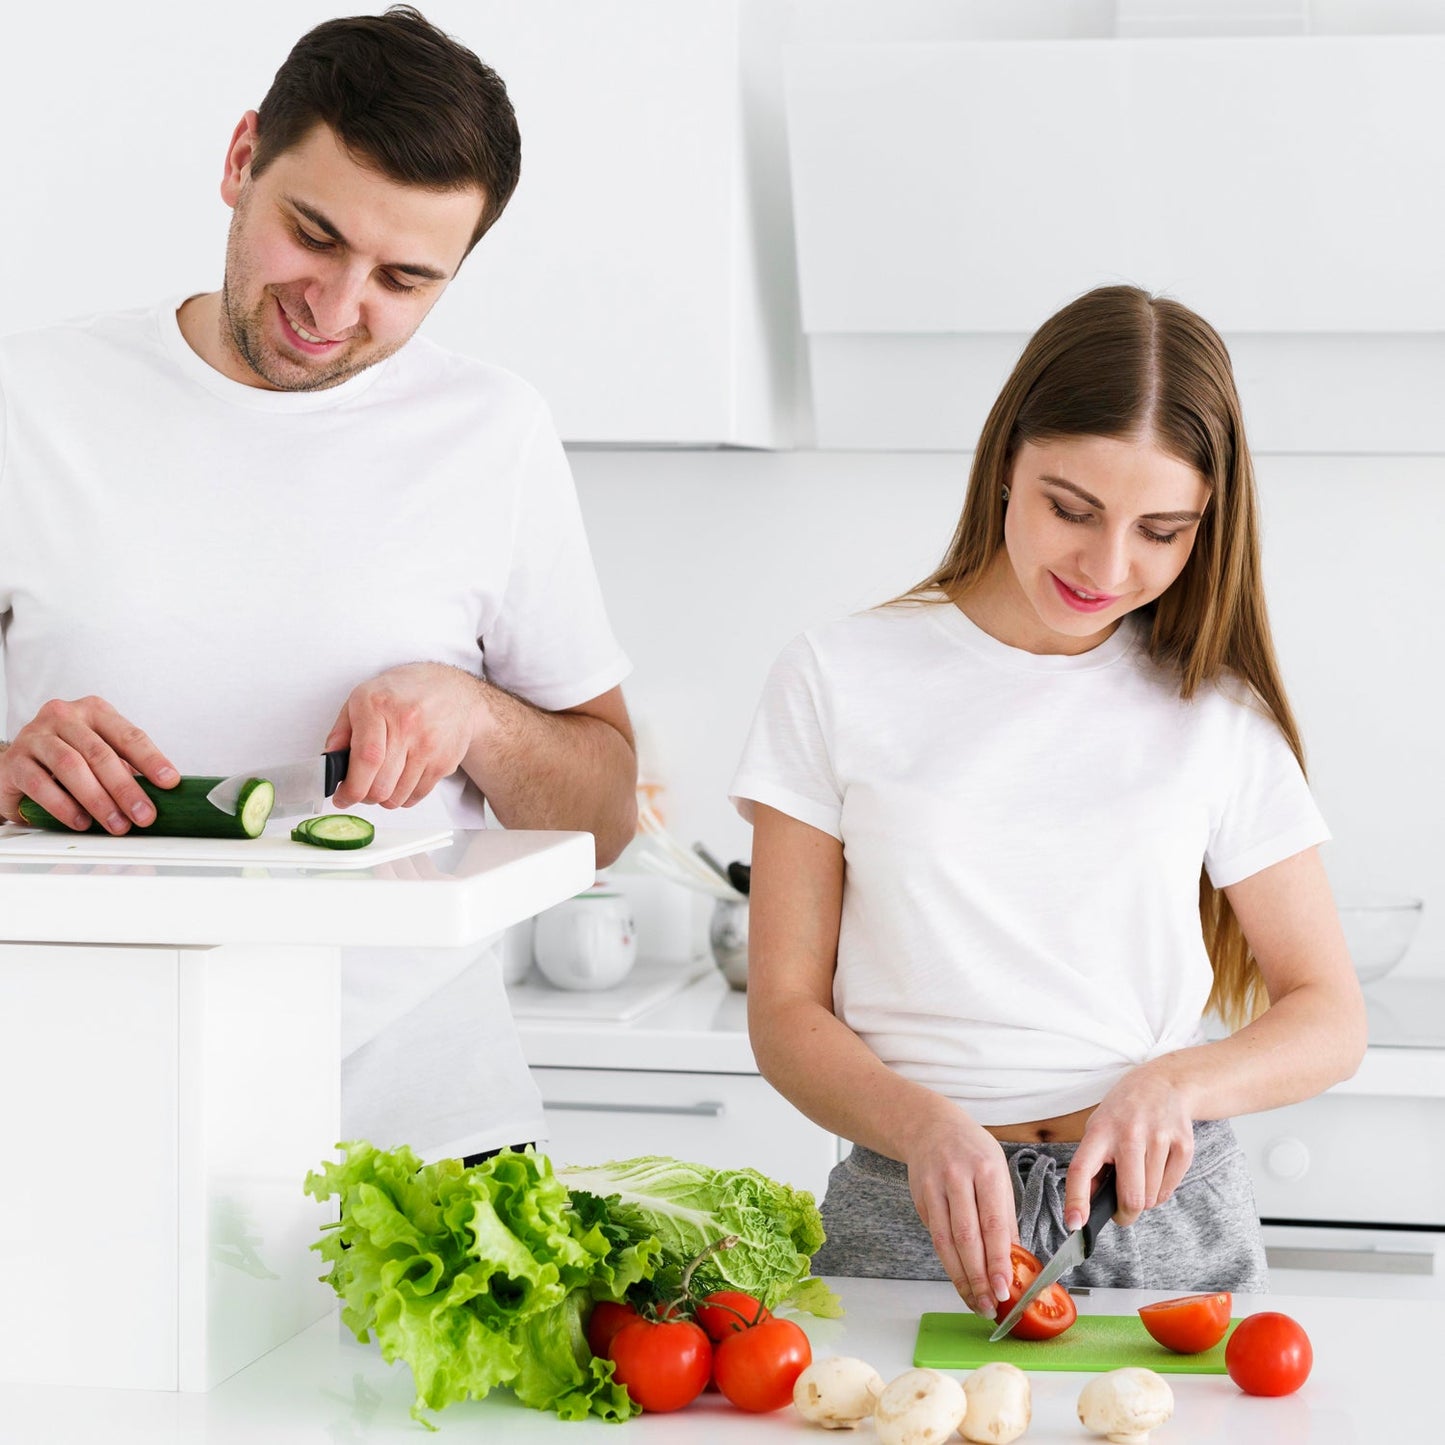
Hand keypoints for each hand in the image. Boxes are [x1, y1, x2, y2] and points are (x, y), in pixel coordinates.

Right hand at [0, 696, 177, 833]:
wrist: (16, 762)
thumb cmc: (65, 756)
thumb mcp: (98, 753)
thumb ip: (124, 767)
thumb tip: (159, 794)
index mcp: (94, 711)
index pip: (129, 735)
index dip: (151, 759)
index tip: (169, 781)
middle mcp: (64, 717)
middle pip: (101, 754)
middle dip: (126, 789)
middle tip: (144, 814)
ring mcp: (36, 736)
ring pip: (72, 767)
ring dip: (98, 800)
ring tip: (116, 823)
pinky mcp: (14, 760)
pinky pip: (40, 784)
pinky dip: (64, 806)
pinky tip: (81, 821)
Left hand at [325, 662, 481, 809]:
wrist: (453, 690)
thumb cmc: (405, 693)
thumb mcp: (363, 697)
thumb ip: (341, 731)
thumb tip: (329, 763)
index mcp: (379, 706)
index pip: (366, 759)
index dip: (351, 787)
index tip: (342, 797)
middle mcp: (407, 726)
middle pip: (380, 785)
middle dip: (363, 797)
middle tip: (359, 790)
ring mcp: (429, 746)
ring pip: (397, 797)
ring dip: (383, 799)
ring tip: (380, 783)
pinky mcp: (444, 762)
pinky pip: (417, 796)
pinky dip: (403, 797)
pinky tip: (399, 781)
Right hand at [904, 1102, 1017, 1319]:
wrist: (929, 1127)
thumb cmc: (972, 1152)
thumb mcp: (998, 1172)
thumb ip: (1005, 1215)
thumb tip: (1017, 1260)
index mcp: (986, 1170)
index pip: (993, 1223)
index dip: (997, 1260)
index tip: (1004, 1288)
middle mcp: (957, 1178)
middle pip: (966, 1237)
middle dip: (978, 1277)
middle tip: (990, 1305)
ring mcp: (933, 1188)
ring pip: (945, 1242)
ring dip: (960, 1277)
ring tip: (975, 1302)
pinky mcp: (919, 1199)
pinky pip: (935, 1236)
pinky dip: (948, 1262)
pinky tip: (961, 1279)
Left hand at [1064, 1060, 1194, 1230]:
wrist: (1164, 1083)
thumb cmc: (1124, 1111)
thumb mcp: (1098, 1127)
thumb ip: (1092, 1164)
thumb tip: (1085, 1206)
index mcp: (1100, 1131)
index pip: (1082, 1170)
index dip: (1076, 1201)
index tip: (1075, 1224)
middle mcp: (1130, 1134)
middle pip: (1131, 1197)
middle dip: (1125, 1213)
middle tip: (1121, 1210)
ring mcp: (1159, 1138)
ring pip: (1151, 1198)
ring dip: (1144, 1198)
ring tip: (1139, 1175)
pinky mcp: (1184, 1145)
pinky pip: (1169, 1190)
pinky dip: (1160, 1191)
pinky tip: (1155, 1169)